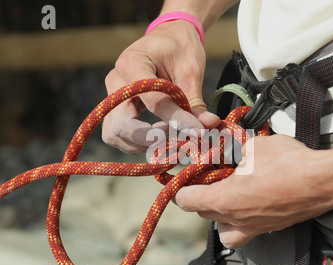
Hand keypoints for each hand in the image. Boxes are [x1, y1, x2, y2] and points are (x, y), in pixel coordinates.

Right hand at [102, 20, 219, 153]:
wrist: (167, 38)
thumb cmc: (180, 49)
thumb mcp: (191, 71)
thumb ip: (195, 102)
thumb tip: (209, 126)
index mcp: (132, 63)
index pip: (153, 101)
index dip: (176, 120)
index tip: (198, 132)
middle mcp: (115, 81)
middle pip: (121, 125)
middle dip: (150, 139)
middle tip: (177, 137)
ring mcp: (111, 96)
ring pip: (114, 135)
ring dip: (142, 144)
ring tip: (170, 135)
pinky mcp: (114, 109)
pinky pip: (117, 135)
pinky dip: (137, 143)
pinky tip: (159, 136)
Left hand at [174, 135, 332, 248]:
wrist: (324, 182)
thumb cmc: (288, 163)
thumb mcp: (254, 147)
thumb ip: (235, 151)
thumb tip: (231, 152)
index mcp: (224, 199)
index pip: (186, 200)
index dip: (180, 188)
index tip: (183, 179)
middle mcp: (235, 220)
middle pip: (203, 213)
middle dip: (200, 197)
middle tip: (208, 180)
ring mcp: (252, 228)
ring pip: (222, 230)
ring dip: (217, 215)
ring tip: (226, 198)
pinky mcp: (268, 229)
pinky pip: (243, 233)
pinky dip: (238, 223)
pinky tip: (248, 205)